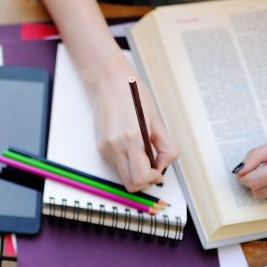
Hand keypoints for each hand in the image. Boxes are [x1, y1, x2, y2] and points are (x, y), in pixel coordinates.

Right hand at [89, 57, 177, 191]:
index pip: (141, 177)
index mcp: (132, 139)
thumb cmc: (133, 94)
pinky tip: (132, 147)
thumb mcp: (156, 120)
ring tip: (143, 153)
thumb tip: (164, 164)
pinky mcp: (101, 148)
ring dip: (136, 172)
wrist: (108, 81)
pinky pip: (117, 165)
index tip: (159, 169)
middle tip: (153, 166)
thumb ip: (165, 146)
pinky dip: (128, 163)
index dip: (153, 178)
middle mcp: (115, 147)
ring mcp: (106, 149)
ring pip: (123, 177)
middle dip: (145, 180)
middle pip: (130, 184)